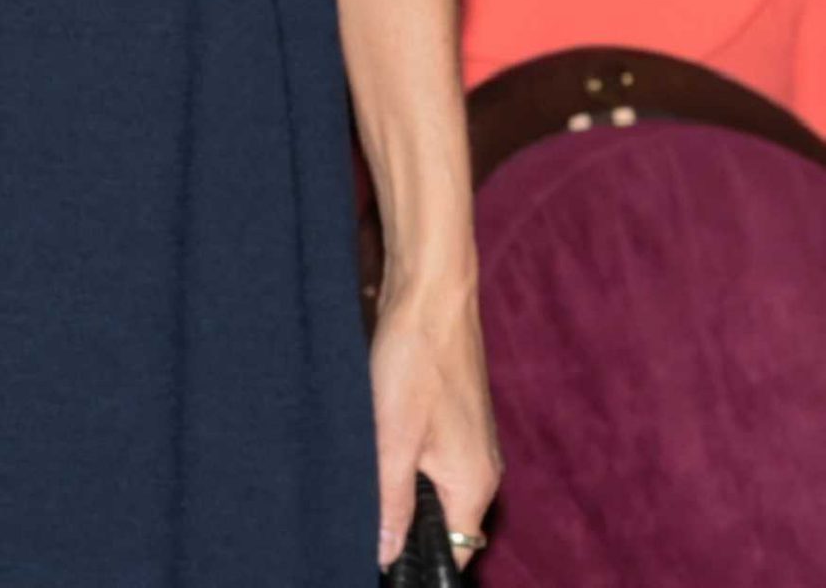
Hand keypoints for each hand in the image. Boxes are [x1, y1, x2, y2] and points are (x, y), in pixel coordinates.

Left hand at [370, 272, 500, 571]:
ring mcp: (471, 442)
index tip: (377, 549)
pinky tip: (380, 435)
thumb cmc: (415, 358)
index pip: (453, 553)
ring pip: (434, 487)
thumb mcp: (393, 438)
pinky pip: (433, 458)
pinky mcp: (456, 418)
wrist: (431, 291)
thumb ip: (391, 503)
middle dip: (405, 520)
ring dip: (402, 484)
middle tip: (365, 501)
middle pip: (444, 523)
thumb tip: (386, 555)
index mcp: (475, 484)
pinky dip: (406, 456)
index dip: (415, 557)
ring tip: (369, 461)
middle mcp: (482, 469)